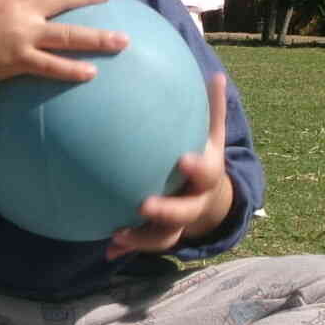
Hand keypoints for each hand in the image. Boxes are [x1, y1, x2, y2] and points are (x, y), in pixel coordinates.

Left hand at [106, 74, 233, 258]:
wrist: (212, 198)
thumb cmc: (203, 155)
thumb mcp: (212, 134)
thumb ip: (211, 107)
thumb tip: (217, 75)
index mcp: (208, 175)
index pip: (205, 172)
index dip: (195, 169)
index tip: (181, 161)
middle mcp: (196, 201)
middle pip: (186, 211)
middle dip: (167, 211)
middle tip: (145, 205)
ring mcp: (181, 222)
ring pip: (166, 235)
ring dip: (142, 238)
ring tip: (117, 234)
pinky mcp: (163, 234)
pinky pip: (145, 243)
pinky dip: (127, 247)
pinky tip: (108, 250)